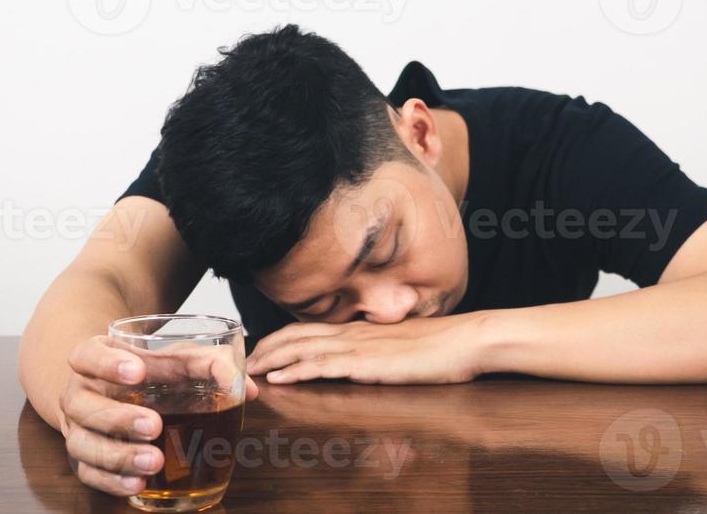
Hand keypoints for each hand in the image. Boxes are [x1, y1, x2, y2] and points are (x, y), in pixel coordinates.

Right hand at [57, 334, 259, 496]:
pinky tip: (139, 484)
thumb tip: (245, 387)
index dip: (107, 363)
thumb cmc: (151, 372)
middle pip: (84, 405)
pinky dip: (112, 481)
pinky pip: (89, 473)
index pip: (87, 355)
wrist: (116, 391)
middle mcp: (79, 392)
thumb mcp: (177, 358)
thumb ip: (211, 364)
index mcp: (95, 359)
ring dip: (118, 455)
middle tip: (154, 425)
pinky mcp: (83, 457)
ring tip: (153, 461)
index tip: (138, 371)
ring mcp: (77, 427)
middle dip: (119, 418)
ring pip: (84, 443)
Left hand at [247, 313, 485, 385]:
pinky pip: (322, 366)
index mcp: (361, 328)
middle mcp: (353, 333)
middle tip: (243, 360)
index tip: (262, 347)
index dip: (283, 337)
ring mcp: (358, 347)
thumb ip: (379, 352)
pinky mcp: (365, 364)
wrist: (463, 341)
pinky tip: (280, 377)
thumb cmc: (440, 346)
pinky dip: (296, 371)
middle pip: (298, 335)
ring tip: (250, 369)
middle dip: (267, 347)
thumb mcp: (401, 347)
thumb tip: (367, 363)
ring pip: (303, 349)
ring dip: (273, 359)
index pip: (311, 328)